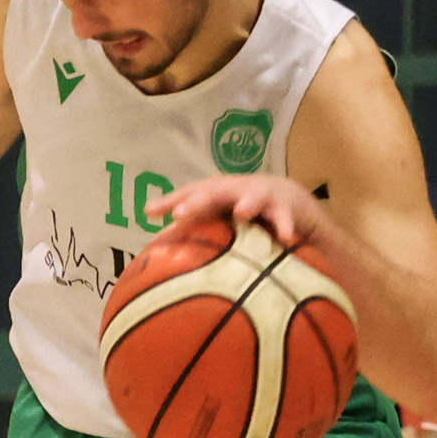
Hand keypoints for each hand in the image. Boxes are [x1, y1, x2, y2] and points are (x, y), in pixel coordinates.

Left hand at [142, 172, 313, 251]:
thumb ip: (189, 227)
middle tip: (179, 214)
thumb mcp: (215, 215)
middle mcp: (234, 190)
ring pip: (253, 198)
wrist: (286, 198)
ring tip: (241, 213)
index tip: (150, 213)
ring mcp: (260, 196)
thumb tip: (155, 246)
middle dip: (197, 202)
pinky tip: (286, 237)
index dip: (169, 201)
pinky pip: (285, 218)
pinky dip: (285, 225)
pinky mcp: (285, 207)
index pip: (188, 194)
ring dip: (247, 204)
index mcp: (214, 193)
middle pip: (213, 193)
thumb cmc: (239, 210)